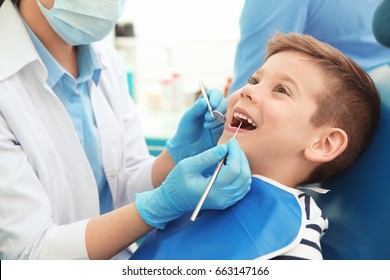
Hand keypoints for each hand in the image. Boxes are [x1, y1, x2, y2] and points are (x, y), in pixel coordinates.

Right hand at [136, 139, 250, 228]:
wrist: (173, 201)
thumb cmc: (176, 182)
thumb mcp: (187, 166)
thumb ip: (207, 157)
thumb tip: (224, 148)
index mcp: (212, 190)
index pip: (233, 170)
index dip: (235, 153)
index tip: (230, 141)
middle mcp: (223, 198)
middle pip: (243, 175)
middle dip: (240, 157)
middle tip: (232, 146)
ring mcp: (226, 201)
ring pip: (246, 181)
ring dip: (243, 165)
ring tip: (232, 154)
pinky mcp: (227, 201)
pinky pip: (243, 187)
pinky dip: (242, 174)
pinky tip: (233, 165)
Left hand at [166, 88, 226, 163]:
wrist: (188, 148)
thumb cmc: (186, 130)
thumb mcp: (188, 118)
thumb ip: (196, 109)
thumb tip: (205, 101)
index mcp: (205, 102)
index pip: (215, 93)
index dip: (216, 97)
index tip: (212, 104)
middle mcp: (214, 109)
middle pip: (224, 103)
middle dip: (217, 110)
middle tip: (207, 118)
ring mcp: (220, 119)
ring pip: (227, 114)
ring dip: (217, 120)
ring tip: (206, 126)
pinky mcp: (224, 129)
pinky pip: (228, 125)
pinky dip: (220, 127)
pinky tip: (211, 131)